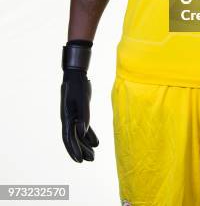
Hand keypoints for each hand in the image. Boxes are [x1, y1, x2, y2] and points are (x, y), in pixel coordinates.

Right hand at [60, 42, 98, 162]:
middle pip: (74, 139)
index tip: (79, 161)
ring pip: (79, 135)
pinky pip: (83, 127)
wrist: (76, 75)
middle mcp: (68, 119)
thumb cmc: (79, 86)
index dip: (73, 150)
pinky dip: (89, 135)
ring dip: (86, 145)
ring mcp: (73, 116)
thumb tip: (82, 133)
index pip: (68, 138)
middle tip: (91, 160)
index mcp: (66, 117)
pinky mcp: (79, 113)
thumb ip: (84, 116)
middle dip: (81, 150)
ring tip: (94, 155)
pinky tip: (96, 143)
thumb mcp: (83, 100)